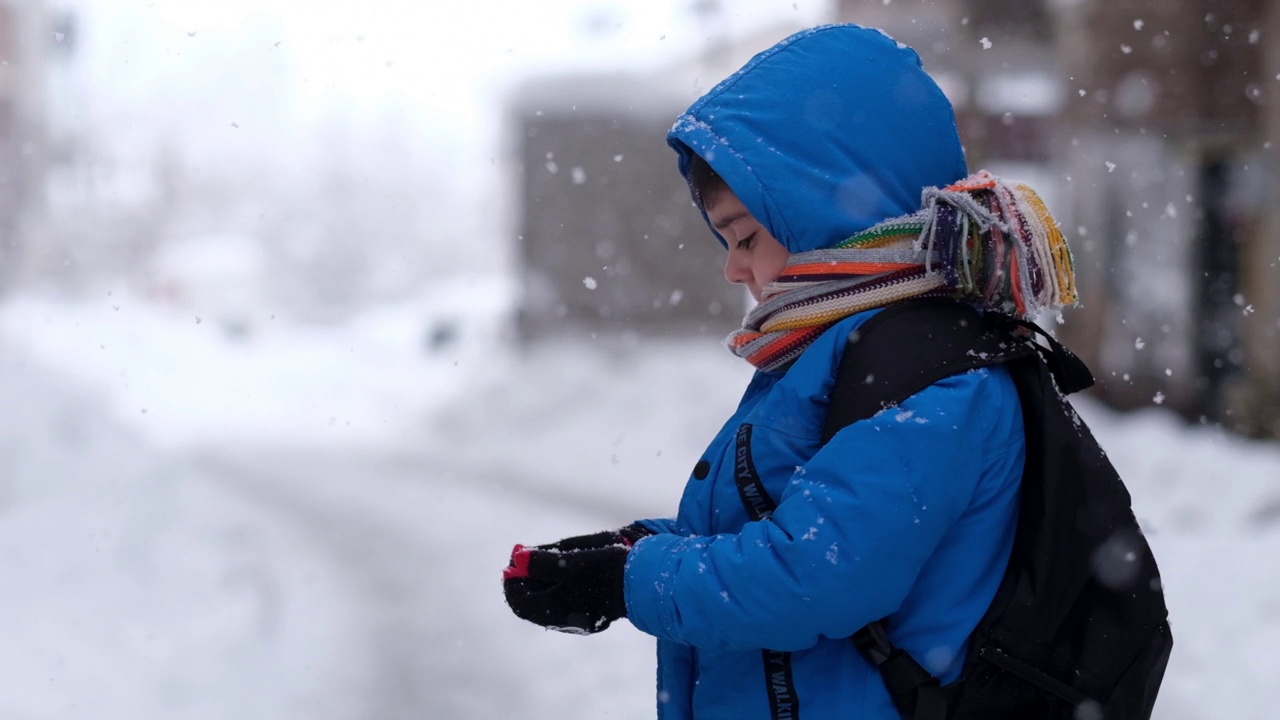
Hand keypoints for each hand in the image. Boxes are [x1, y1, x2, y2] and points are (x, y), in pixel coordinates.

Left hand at [502, 526, 650, 633]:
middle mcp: (565, 620)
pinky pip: (565, 604)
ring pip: (548, 603)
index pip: (519, 601)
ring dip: (541, 583)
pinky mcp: (592, 615)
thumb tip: (516, 559)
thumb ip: (541, 561)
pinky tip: (564, 571)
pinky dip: (557, 588)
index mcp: (556, 609)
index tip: (513, 560)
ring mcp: (580, 620)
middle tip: (524, 557)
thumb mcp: (571, 559)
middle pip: (532, 603)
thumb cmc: (608, 566)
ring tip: (542, 560)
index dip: (511, 580)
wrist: (646, 578)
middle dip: (526, 580)